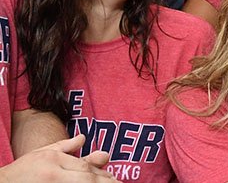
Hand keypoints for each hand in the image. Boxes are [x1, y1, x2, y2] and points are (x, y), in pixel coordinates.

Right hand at [0, 134, 117, 181]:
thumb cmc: (23, 170)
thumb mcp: (43, 154)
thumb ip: (65, 147)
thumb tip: (84, 138)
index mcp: (53, 160)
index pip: (84, 167)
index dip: (101, 174)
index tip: (114, 178)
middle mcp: (54, 175)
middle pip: (86, 178)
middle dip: (104, 182)